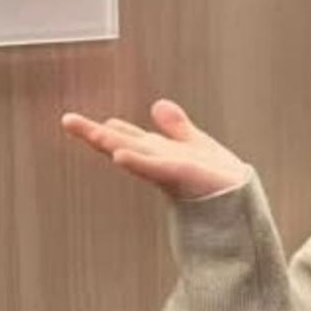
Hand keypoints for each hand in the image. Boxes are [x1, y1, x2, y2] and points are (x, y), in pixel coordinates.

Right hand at [60, 98, 252, 200]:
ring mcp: (168, 169)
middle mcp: (159, 161)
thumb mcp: (196, 144)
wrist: (244, 205)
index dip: (103, 128)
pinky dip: (137, 161)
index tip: (76, 120)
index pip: (127, 136)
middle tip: (67, 120)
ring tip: (91, 131)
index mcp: (160, 153)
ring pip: (134, 151)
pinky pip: (156, 167)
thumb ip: (176, 127)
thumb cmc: (221, 182)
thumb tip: (157, 104)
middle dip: (94, 132)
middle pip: (122, 142)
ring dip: (111, 142)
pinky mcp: (182, 175)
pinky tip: (119, 156)